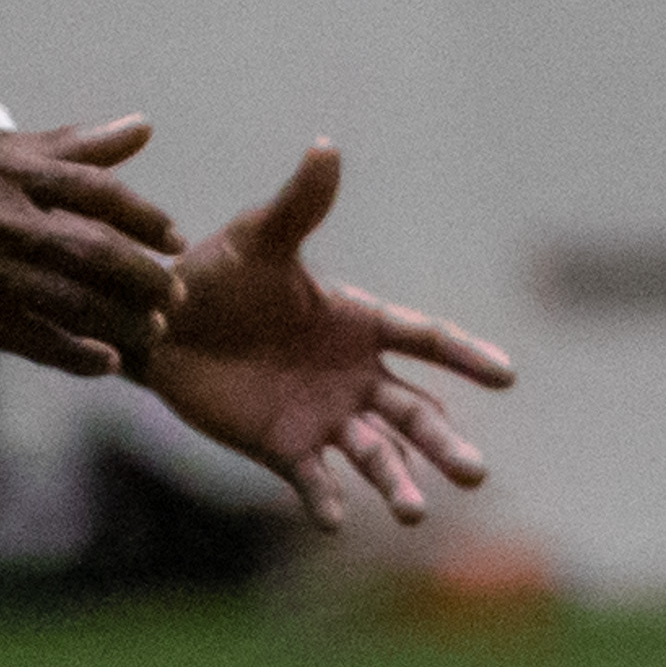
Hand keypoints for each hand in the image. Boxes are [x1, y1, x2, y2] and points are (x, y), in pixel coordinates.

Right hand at [0, 119, 186, 377]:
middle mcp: (10, 223)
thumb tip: (142, 128)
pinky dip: (73, 354)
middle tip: (175, 294)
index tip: (176, 240)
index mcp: (19, 176)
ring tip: (152, 332)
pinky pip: (34, 339)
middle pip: (93, 251)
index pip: (97, 192)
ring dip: (119, 320)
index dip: (144, 218)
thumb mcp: (6, 153)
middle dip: (142, 276)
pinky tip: (106, 363)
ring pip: (71, 301)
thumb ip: (78, 146)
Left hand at [138, 141, 515, 527]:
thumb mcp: (257, 238)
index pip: (423, 339)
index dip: (464, 356)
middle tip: (475, 474)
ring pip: (374, 454)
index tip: (507, 376)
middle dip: (444, 442)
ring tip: (413, 512)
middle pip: (413, 412)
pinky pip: (312, 480)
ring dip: (396, 483)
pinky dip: (325, 500)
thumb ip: (298, 204)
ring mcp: (323, 415)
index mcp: (357, 322)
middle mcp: (353, 375)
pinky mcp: (283, 448)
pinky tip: (335, 520)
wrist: (158, 324)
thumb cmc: (215, 273)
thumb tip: (325, 146)